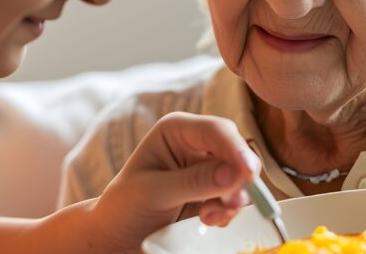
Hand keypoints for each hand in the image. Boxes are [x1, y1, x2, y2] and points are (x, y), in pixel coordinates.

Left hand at [90, 112, 259, 251]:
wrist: (117, 236)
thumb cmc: (125, 206)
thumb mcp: (154, 192)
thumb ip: (194, 182)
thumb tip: (233, 175)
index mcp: (177, 130)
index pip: (216, 131)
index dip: (236, 150)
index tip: (248, 173)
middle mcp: (196, 145)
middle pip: (236, 151)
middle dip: (238, 178)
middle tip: (232, 203)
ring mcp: (206, 171)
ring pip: (240, 178)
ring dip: (232, 199)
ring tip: (208, 217)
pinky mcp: (212, 194)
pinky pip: (235, 199)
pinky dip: (228, 212)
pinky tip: (207, 220)